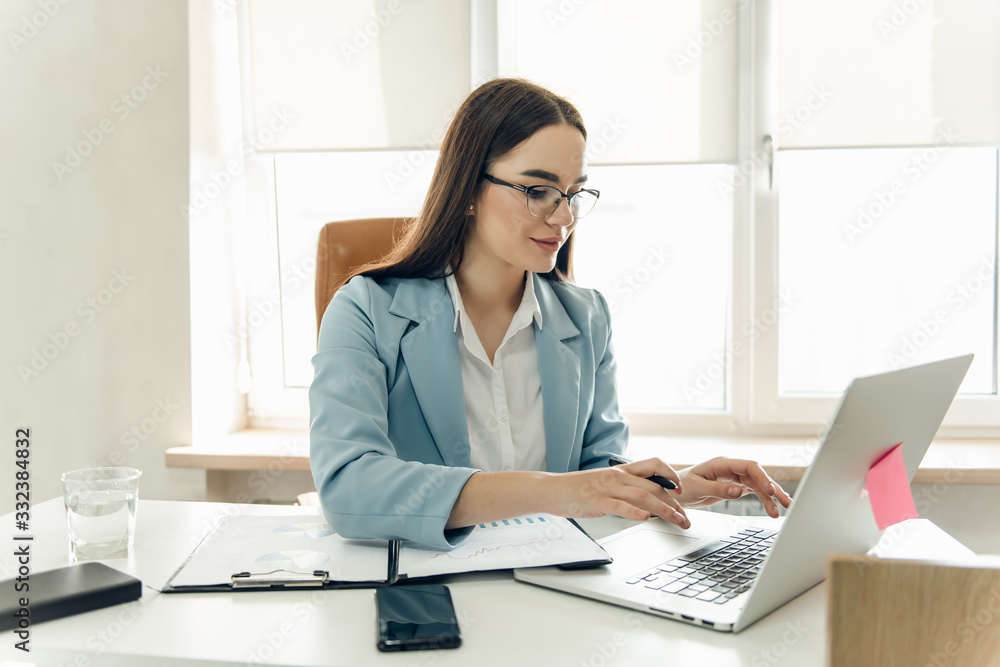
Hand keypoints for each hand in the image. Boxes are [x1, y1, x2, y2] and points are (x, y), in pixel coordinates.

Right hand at [543, 459, 690, 527]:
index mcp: (621, 471)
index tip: (682, 491)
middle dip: (674, 503)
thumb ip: (625, 488)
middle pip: (654, 486)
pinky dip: (633, 512)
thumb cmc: (578, 489)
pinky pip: (618, 506)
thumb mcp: (606, 483)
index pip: (654, 465)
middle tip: (685, 518)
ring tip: (676, 521)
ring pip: (643, 496)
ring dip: (664, 510)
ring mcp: (607, 488)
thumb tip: (647, 500)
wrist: (551, 489)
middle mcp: (617, 477)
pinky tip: (644, 518)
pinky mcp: (596, 501)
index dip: (672, 475)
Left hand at [675, 457, 791, 517]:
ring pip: (758, 484)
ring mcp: (734, 476)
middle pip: (757, 476)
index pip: (748, 466)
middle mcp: (731, 468)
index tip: (770, 490)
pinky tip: (773, 506)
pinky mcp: (735, 486)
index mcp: (722, 463)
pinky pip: (753, 491)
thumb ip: (719, 489)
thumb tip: (738, 491)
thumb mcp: (698, 488)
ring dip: (770, 497)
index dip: (762, 477)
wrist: (674, 491)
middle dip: (772, 488)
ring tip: (780, 511)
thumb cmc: (684, 485)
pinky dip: (764, 499)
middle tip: (785, 502)